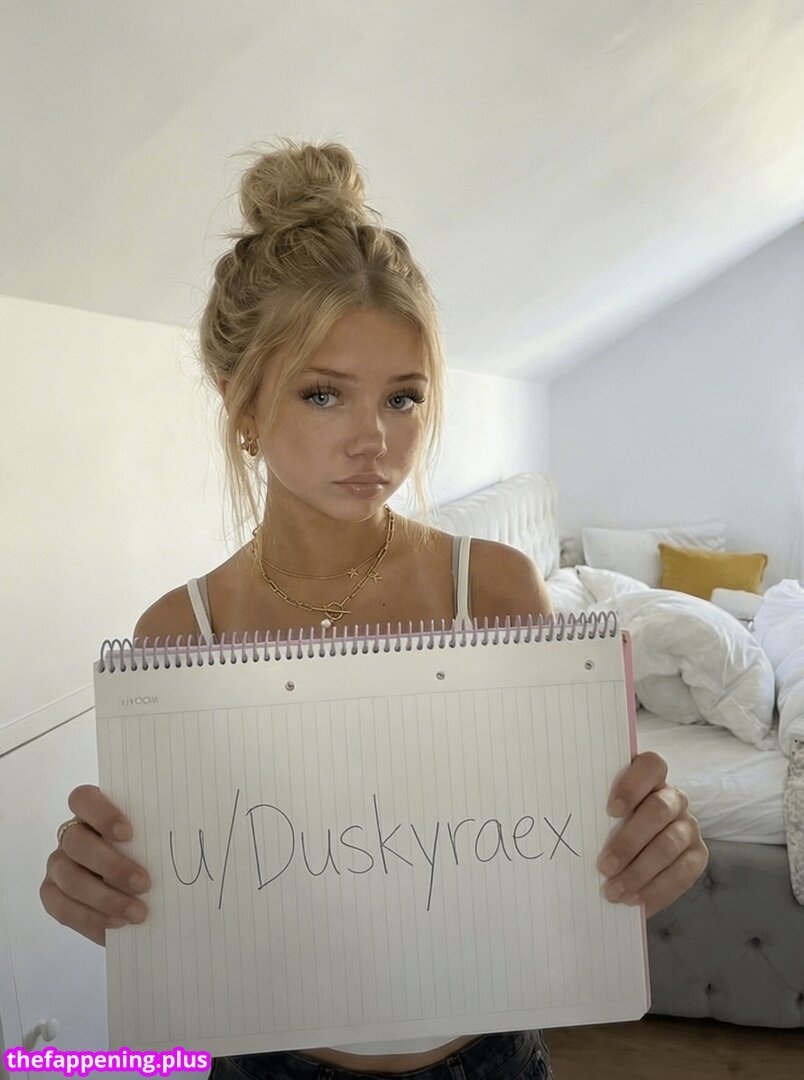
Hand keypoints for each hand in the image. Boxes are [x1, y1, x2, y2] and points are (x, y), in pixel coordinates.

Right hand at [40, 785, 150, 945]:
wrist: (137, 888)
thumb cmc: (150, 851)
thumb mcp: (155, 836)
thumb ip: (162, 831)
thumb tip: (192, 834)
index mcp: (92, 810)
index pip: (83, 798)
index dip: (102, 814)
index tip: (129, 833)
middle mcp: (70, 834)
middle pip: (77, 843)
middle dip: (112, 866)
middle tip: (145, 883)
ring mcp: (58, 864)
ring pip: (70, 880)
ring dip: (106, 899)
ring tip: (138, 914)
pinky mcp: (52, 894)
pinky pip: (63, 909)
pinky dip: (92, 920)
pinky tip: (117, 926)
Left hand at [596, 751, 707, 918]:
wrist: (630, 852)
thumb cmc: (606, 822)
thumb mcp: (598, 808)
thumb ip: (589, 804)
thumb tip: (553, 811)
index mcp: (650, 776)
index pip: (651, 765)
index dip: (633, 785)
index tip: (611, 810)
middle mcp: (674, 797)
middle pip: (658, 811)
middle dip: (629, 841)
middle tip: (604, 866)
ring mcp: (688, 826)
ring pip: (670, 845)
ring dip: (639, 873)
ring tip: (613, 892)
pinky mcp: (697, 855)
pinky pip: (682, 875)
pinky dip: (656, 891)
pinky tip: (634, 901)